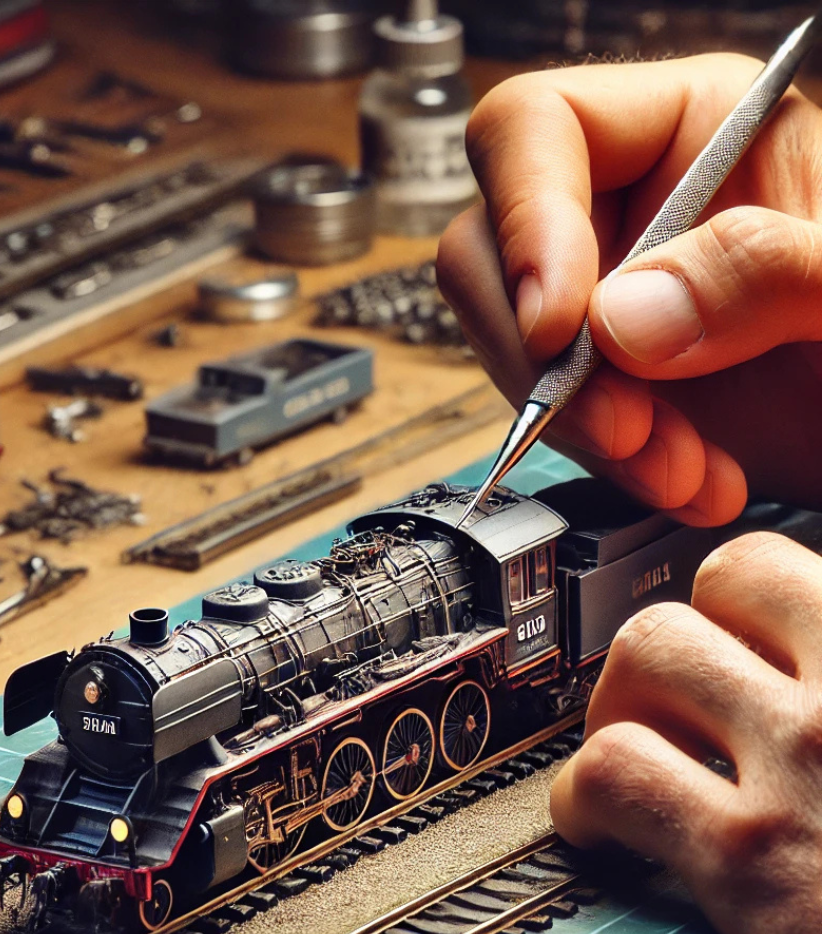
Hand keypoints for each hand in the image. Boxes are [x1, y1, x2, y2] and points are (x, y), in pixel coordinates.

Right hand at [437, 54, 821, 524]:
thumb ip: (767, 273)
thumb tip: (621, 316)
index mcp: (690, 128)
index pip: (536, 128)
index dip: (525, 221)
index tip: (557, 327)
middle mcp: (626, 207)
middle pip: (491, 256)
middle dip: (551, 364)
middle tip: (624, 427)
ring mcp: (603, 299)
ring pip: (512, 352)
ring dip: (584, 430)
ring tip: (686, 470)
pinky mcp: (601, 380)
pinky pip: (549, 419)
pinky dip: (609, 465)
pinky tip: (688, 479)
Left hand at [550, 531, 821, 933]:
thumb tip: (793, 660)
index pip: (795, 566)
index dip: (756, 602)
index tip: (741, 636)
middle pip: (724, 580)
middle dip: (694, 630)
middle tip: (683, 694)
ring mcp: (811, 762)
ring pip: (652, 652)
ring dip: (628, 696)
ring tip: (640, 748)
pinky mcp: (754, 858)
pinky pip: (615, 771)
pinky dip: (584, 792)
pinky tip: (602, 822)